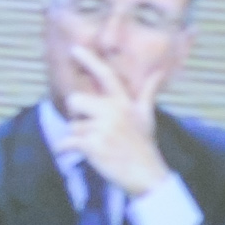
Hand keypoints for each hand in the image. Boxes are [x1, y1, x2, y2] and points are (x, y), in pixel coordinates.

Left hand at [54, 39, 173, 198]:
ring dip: (80, 137)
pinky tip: (76, 152)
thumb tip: (159, 72)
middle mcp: (113, 112)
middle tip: (94, 129)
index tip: (74, 48)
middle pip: (75, 100)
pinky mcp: (92, 145)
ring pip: (72, 125)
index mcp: (124, 103)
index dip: (90, 61)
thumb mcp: (147, 116)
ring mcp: (102, 128)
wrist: (148, 175)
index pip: (107, 76)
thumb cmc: (144, 145)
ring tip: (98, 146)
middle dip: (78, 115)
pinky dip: (65, 148)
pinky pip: (65, 142)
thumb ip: (147, 92)